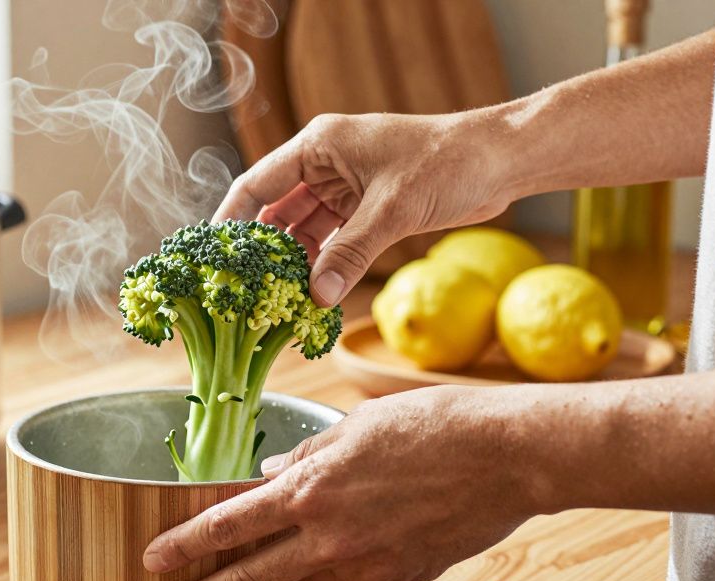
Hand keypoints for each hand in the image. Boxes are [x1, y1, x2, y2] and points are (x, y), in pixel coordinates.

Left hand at [142, 385, 543, 580]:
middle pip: (247, 576)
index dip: (185, 543)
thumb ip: (308, 455)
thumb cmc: (435, 427)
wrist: (507, 457)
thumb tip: (272, 471)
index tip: (154, 557)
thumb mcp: (356, 426)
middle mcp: (328, 534)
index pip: (228, 523)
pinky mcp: (396, 579)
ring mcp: (362, 564)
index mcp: (310, 487)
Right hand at [213, 111, 517, 305]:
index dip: (230, 221)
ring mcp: (343, 188)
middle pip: (275, 213)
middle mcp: (323, 164)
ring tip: (276, 302)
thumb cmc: (448, 163)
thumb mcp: (392, 209)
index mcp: (318, 145)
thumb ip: (351, 253)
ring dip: (293, 265)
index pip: (256, 185)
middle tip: (244, 292)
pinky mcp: (364, 209)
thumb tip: (317, 297)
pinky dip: (322, 267)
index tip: (213, 258)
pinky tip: (312, 296)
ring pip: (302, 232)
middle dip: (263, 253)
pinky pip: (330, 242)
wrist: (501, 162)